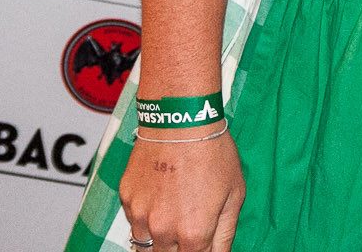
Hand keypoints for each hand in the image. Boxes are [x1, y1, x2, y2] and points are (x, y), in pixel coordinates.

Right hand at [119, 127, 244, 251]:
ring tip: (174, 219)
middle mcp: (163, 231)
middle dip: (180, 250)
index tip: (203, 245)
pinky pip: (134, 222)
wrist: (181, 122)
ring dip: (159, 242)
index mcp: (193, 233)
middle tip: (189, 229)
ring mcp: (141, 216)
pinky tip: (160, 199)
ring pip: (145, 246)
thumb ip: (225, 234)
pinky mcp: (127, 200)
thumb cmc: (213, 154)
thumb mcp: (234, 195)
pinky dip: (146, 220)